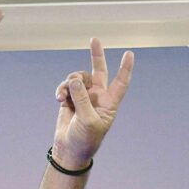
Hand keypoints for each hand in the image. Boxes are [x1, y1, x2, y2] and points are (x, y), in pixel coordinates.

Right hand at [49, 38, 134, 168]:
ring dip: (69, 84)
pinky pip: (65, 86)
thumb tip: (75, 79)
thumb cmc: (85, 139)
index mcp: (109, 104)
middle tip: (94, 39)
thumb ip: (82, 98)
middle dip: (96, 55)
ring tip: (63, 96)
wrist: (69, 149)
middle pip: (99, 71)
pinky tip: (59, 99)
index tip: (129, 53)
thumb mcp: (87, 120)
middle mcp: (98, 97)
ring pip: (77, 78)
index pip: (121, 83)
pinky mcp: (70, 98)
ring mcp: (84, 97)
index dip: (125, 68)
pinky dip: (61, 90)